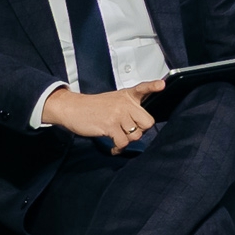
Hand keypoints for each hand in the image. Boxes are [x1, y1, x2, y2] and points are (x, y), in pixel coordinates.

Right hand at [43, 84, 157, 151]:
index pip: (143, 88)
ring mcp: (117, 115)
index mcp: (127, 96)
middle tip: (129, 131)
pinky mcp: (109, 126)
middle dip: (140, 130)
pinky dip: (118, 148)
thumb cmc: (94, 106)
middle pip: (147, 122)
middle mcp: (125, 104)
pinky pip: (122, 143)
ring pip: (136, 135)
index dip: (153, 86)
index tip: (162, 85)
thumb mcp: (115, 100)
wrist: (72, 108)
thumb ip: (130, 107)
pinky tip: (113, 146)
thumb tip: (142, 125)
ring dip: (127, 140)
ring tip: (118, 138)